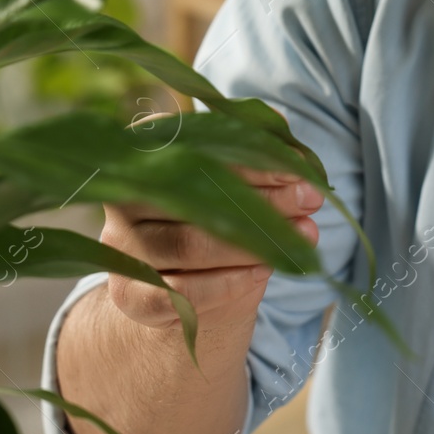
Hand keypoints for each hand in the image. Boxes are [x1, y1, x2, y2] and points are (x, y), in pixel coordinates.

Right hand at [100, 164, 324, 331]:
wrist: (180, 288)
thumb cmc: (211, 218)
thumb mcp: (230, 183)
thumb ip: (252, 156)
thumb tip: (287, 138)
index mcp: (142, 153)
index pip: (197, 147)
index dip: (251, 157)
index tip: (299, 165)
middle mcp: (124, 196)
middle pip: (195, 195)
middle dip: (262, 198)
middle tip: (311, 199)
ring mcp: (122, 248)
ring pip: (188, 243)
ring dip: (254, 241)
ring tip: (304, 235)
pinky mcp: (130, 295)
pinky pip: (181, 291)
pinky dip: (228, 282)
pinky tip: (265, 270)